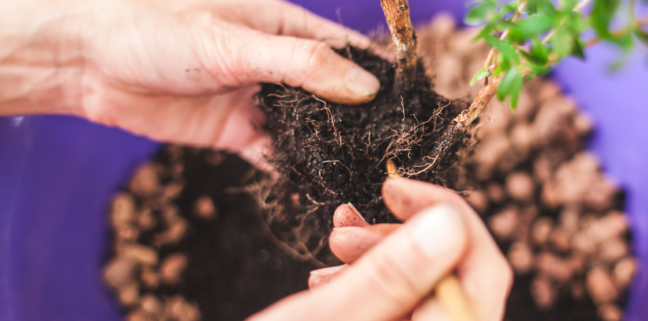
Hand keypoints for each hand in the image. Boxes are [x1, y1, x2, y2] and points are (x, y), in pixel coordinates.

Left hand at [0, 0, 379, 163]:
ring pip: (309, 128)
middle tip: (395, 149)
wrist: (89, 62)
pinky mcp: (237, 132)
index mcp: (284, 25)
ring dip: (331, 148)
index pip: (347, 50)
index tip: (413, 101)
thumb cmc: (157, 28)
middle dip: (362, 119)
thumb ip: (302, 65)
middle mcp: (278, 63)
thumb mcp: (234, 42)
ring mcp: (259, 99)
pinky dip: (295, 171)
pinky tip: (317, 187)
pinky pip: (276, 154)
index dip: (381, 73)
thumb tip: (366, 87)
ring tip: (364, 172)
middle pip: (334, 93)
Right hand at [248, 177, 512, 320]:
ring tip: (330, 248)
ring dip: (382, 256)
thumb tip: (451, 223)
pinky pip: (406, 306)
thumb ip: (393, 275)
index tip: (393, 189)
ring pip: (429, 288)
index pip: (484, 271)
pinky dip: (374, 281)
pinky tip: (329, 276)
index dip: (449, 216)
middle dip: (403, 238)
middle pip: (460, 277)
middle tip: (344, 230)